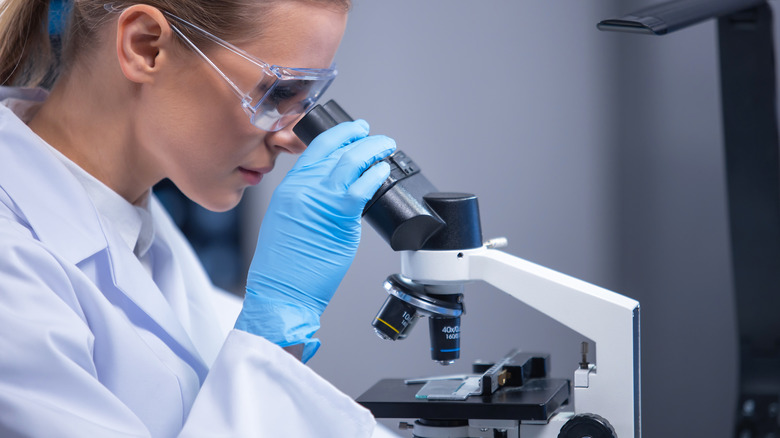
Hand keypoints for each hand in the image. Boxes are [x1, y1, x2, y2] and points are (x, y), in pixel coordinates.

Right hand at [235, 120, 395, 360]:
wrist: (280, 292)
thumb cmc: (283, 267)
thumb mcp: (286, 222)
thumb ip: (306, 202)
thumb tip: (334, 192)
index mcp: (289, 189)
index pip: (315, 149)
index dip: (338, 134)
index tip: (352, 131)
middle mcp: (302, 189)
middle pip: (335, 149)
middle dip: (359, 136)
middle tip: (374, 136)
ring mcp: (320, 201)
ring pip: (351, 161)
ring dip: (373, 149)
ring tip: (386, 147)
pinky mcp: (339, 218)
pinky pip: (362, 187)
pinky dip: (376, 175)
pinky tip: (383, 171)